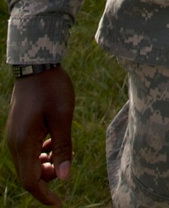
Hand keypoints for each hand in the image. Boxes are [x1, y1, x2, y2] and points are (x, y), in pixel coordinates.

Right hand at [6, 66, 74, 204]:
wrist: (36, 65)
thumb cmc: (52, 88)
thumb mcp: (63, 117)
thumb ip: (62, 148)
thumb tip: (63, 178)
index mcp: (24, 143)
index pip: (30, 181)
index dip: (45, 195)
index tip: (59, 203)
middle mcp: (14, 143)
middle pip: (28, 174)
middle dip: (46, 179)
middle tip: (64, 167)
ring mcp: (14, 135)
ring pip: (27, 163)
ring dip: (44, 165)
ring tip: (61, 154)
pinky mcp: (18, 128)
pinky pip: (26, 150)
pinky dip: (40, 153)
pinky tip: (53, 142)